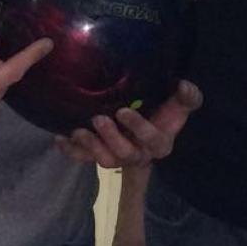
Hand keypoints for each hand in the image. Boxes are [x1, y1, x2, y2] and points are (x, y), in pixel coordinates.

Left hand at [54, 80, 203, 168]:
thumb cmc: (165, 111)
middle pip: (125, 154)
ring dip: (90, 147)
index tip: (123, 111)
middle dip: (111, 139)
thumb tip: (185, 85)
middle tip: (99, 119)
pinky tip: (60, 139)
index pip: (152, 139)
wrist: (148, 117)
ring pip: (104, 160)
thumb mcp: (178, 104)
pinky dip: (71, 150)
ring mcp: (117, 156)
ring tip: (79, 131)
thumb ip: (187, 97)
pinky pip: (83, 157)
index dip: (138, 128)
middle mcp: (139, 154)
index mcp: (160, 143)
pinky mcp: (99, 154)